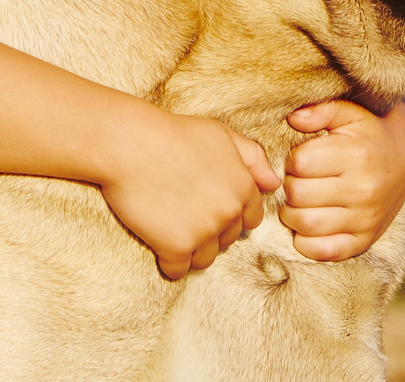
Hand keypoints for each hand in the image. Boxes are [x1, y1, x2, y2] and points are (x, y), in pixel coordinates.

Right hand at [98, 111, 280, 280]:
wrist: (131, 144)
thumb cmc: (174, 134)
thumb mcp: (221, 135)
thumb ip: (253, 158)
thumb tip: (273, 184)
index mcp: (243, 187)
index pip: (250, 219)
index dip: (229, 213)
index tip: (207, 204)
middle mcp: (229, 212)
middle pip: (227, 240)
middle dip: (209, 229)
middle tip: (183, 208)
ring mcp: (203, 232)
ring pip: (205, 259)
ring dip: (190, 248)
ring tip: (170, 223)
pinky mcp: (176, 247)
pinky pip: (178, 270)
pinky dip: (167, 260)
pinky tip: (157, 239)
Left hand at [279, 98, 404, 261]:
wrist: (404, 161)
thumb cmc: (368, 134)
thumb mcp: (350, 113)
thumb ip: (321, 111)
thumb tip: (294, 119)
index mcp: (357, 155)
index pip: (300, 163)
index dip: (293, 159)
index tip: (302, 158)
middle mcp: (363, 190)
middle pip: (298, 194)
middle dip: (290, 185)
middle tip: (298, 180)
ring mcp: (365, 219)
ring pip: (305, 224)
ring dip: (292, 213)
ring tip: (300, 201)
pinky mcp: (364, 240)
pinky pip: (323, 251)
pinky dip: (306, 241)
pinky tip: (308, 224)